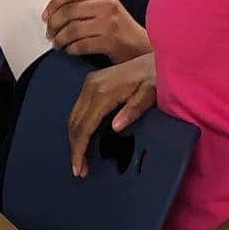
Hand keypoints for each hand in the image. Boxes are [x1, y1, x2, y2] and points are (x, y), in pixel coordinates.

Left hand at [43, 0, 149, 63]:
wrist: (140, 47)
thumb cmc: (117, 29)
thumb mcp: (104, 8)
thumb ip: (83, 4)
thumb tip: (52, 12)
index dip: (53, 4)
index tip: (45, 16)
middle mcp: (107, 4)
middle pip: (69, 11)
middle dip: (53, 25)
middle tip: (49, 34)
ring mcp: (110, 22)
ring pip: (73, 29)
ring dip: (60, 39)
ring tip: (58, 44)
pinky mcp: (111, 40)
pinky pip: (81, 45)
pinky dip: (72, 49)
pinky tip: (71, 50)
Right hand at [68, 53, 155, 177]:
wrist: (155, 60)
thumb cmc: (155, 78)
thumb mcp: (149, 95)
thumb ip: (133, 111)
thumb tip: (115, 127)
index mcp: (103, 91)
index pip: (84, 127)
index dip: (79, 149)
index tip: (79, 167)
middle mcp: (91, 86)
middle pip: (74, 123)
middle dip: (74, 148)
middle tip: (79, 169)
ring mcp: (90, 83)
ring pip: (73, 116)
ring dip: (74, 138)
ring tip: (80, 158)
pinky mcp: (92, 82)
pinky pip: (78, 108)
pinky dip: (77, 125)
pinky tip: (83, 138)